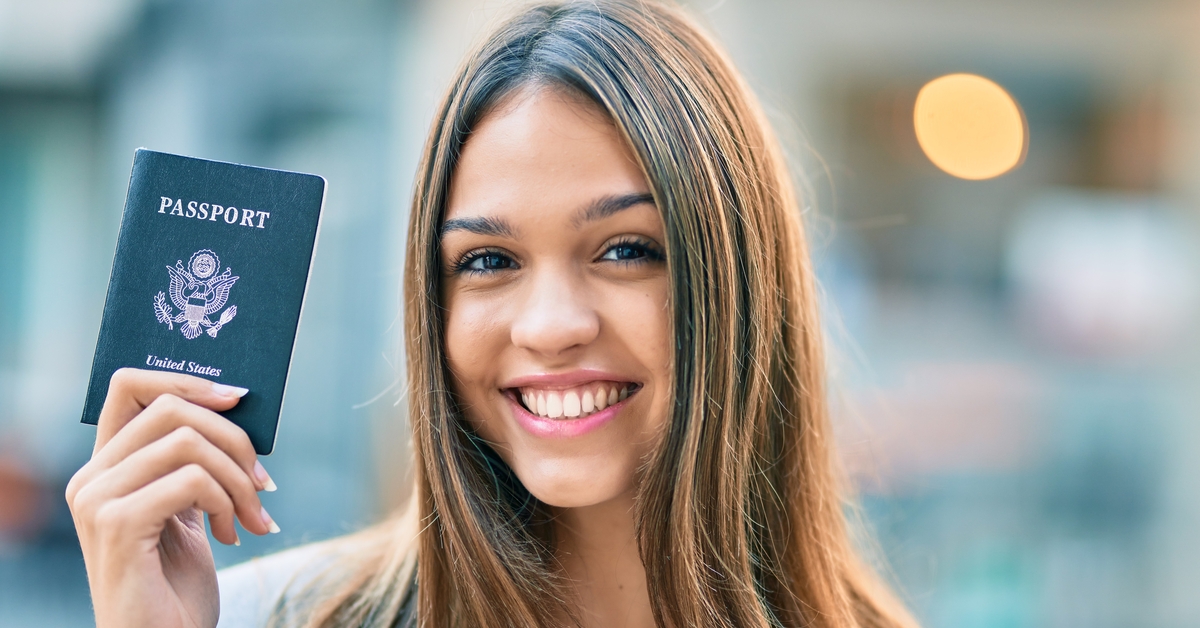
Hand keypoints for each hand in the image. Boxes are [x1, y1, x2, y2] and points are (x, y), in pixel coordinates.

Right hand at [66, 368, 277, 627]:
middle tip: (263, 485)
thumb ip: (193, 460)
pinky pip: (192, 479)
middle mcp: (90, 478)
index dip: (188, 380)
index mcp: (105, 467)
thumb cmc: (177, 582)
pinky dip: (226, 501)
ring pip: (188, 441)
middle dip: (235, 440)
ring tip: (251, 517)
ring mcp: (96, 500)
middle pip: (172, 409)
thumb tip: (234, 401)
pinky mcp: (116, 524)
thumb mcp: (189, 508)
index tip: (238, 400)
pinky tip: (231, 535)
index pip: (130, 386)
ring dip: (238, 478)